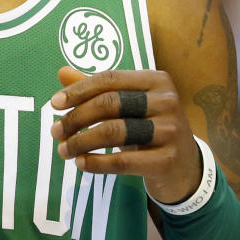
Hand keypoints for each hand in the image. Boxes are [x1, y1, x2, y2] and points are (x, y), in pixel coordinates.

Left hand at [49, 66, 201, 204]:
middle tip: (54, 131)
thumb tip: (61, 72)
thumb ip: (97, 90)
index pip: (110, 79)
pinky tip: (81, 163)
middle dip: (76, 117)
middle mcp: (167, 100)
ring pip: (114, 132)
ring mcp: (170, 130)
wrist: (185, 166)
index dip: (78, 90)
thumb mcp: (128, 106)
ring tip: (63, 150)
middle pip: (110, 104)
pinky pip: (124, 161)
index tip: (54, 103)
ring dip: (81, 141)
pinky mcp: (168, 160)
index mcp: (156, 80)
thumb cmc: (150, 128)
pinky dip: (97, 163)